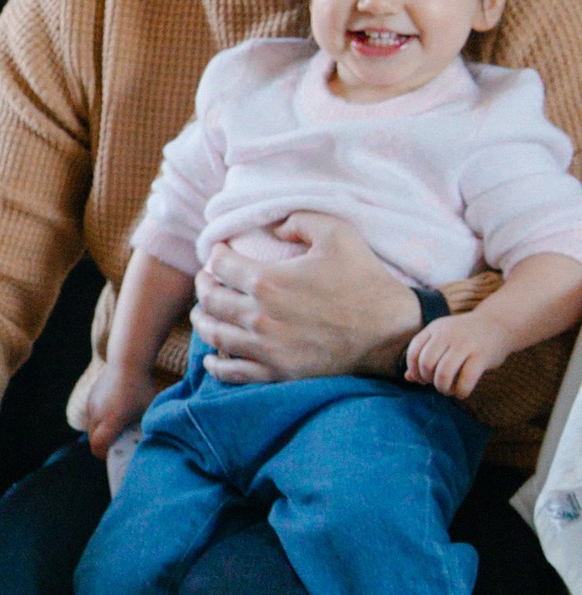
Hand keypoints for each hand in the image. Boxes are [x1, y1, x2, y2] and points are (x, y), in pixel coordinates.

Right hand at [80, 356, 163, 458]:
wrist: (127, 361)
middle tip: (117, 445)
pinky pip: (92, 415)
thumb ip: (147, 428)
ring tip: (117, 428)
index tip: (113, 456)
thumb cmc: (142, 387)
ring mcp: (92, 404)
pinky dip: (100, 419)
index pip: (98, 447)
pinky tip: (114, 412)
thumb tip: (150, 444)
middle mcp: (98, 414)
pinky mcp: (91, 396)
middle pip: (92, 439)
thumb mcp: (149, 411)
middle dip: (102, 445)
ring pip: (92, 427)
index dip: (104, 455)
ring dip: (101, 432)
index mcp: (111, 420)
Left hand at [193, 214, 416, 385]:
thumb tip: (274, 227)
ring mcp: (267, 349)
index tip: (218, 252)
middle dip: (204, 285)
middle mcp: (259, 317)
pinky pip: (233, 373)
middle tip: (207, 279)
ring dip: (203, 321)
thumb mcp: (338, 233)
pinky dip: (217, 364)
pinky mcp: (278, 373)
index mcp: (268, 281)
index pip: (221, 265)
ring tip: (203, 313)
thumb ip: (300, 220)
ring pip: (215, 335)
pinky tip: (213, 356)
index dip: (215, 254)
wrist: (391, 332)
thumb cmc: (365, 280)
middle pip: (212, 300)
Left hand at [405, 312, 502, 401]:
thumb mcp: (443, 339)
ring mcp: (465, 344)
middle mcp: (448, 334)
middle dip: (428, 380)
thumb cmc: (466, 337)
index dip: (414, 370)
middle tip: (437, 384)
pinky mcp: (482, 355)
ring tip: (449, 390)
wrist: (499, 324)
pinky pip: (465, 380)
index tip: (422, 378)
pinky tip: (462, 392)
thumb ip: (425, 355)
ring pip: (443, 374)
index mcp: (435, 328)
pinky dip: (461, 391)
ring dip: (443, 388)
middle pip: (426, 364)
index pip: (413, 352)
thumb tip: (408, 378)